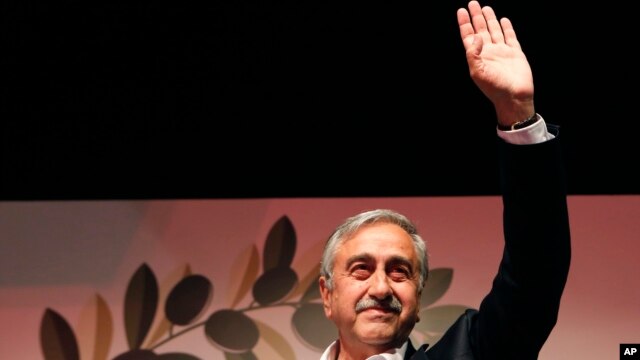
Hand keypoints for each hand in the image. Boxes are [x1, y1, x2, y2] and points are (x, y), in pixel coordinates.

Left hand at [457, 1, 534, 125]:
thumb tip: (476, 36)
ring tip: (485, 8)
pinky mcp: (514, 53)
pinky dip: (507, 28)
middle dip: (476, 16)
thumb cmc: (495, 88)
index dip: (464, 23)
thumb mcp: (477, 72)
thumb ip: (473, 54)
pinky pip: (510, 37)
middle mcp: (489, 52)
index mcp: (478, 56)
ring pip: (494, 31)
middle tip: (473, 3)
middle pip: (480, 29)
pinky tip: (503, 20)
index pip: (468, 36)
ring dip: (490, 19)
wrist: (514, 96)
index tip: (461, 10)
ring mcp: (502, 52)